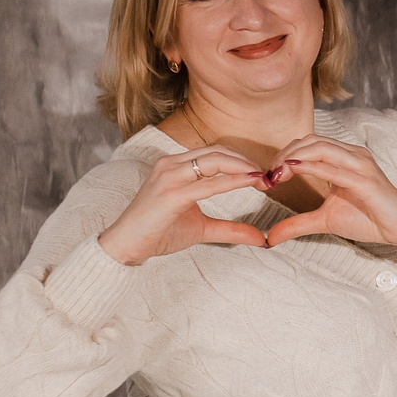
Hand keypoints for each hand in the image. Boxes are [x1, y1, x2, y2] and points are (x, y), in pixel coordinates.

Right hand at [96, 148, 274, 264]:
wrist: (127, 245)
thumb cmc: (159, 232)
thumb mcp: (202, 228)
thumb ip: (231, 229)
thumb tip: (261, 238)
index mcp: (175, 166)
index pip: (215, 153)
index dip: (242, 161)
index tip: (264, 175)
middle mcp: (171, 165)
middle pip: (218, 151)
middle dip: (246, 161)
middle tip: (269, 176)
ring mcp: (169, 176)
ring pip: (214, 160)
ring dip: (243, 167)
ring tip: (263, 179)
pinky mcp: (170, 193)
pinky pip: (207, 183)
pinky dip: (232, 181)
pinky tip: (250, 183)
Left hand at [261, 137, 396, 249]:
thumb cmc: (369, 219)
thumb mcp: (325, 220)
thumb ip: (298, 223)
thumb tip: (270, 237)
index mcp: (344, 158)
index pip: (308, 144)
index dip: (285, 155)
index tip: (269, 176)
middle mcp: (352, 155)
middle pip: (311, 141)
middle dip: (284, 155)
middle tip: (269, 175)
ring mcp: (361, 165)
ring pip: (321, 149)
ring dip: (294, 158)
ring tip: (277, 174)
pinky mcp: (366, 180)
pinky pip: (335, 169)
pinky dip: (311, 168)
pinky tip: (293, 171)